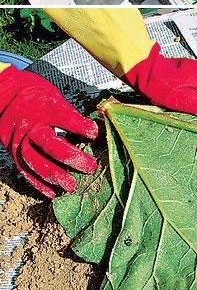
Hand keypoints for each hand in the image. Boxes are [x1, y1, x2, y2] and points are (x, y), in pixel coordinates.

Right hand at [0, 64, 97, 197]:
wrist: (4, 96)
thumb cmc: (33, 96)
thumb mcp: (53, 96)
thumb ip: (70, 115)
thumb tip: (93, 131)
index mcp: (41, 108)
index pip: (64, 118)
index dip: (81, 127)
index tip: (94, 133)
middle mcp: (29, 126)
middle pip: (51, 145)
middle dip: (73, 158)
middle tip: (90, 167)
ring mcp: (20, 142)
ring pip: (37, 163)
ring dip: (56, 177)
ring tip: (72, 186)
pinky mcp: (14, 154)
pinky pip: (26, 172)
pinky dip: (39, 185)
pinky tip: (53, 193)